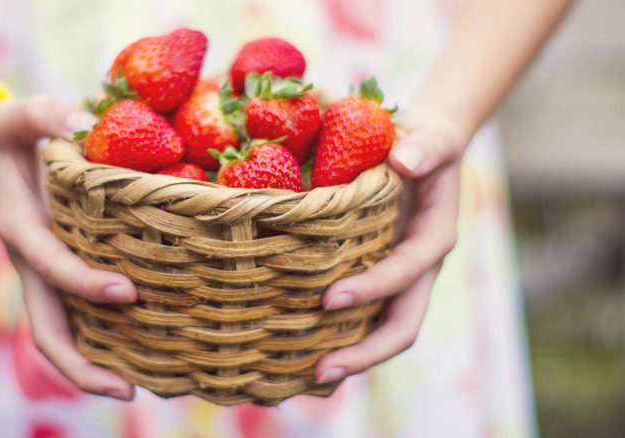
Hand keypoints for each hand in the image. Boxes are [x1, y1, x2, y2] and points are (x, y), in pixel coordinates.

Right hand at [0, 96, 136, 399]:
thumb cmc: (7, 132)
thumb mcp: (18, 114)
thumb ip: (46, 114)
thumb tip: (87, 122)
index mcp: (20, 228)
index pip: (50, 265)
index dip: (83, 283)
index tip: (128, 292)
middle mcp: (30, 262)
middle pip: (47, 329)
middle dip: (80, 366)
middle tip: (128, 391)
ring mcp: (42, 274)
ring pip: (59, 333)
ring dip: (90, 366)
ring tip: (140, 387)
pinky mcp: (54, 273)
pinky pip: (73, 316)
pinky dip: (99, 340)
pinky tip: (140, 350)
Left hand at [315, 105, 466, 383]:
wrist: (423, 151)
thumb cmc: (423, 142)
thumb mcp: (431, 137)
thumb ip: (425, 146)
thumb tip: (405, 160)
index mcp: (434, 238)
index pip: (407, 273)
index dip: (373, 288)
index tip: (330, 299)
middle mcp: (419, 269)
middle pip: (403, 325)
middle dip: (366, 352)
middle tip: (320, 370)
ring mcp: (400, 280)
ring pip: (384, 331)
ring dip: (353, 358)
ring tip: (308, 378)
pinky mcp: (380, 279)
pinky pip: (365, 318)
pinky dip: (342, 340)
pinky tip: (303, 356)